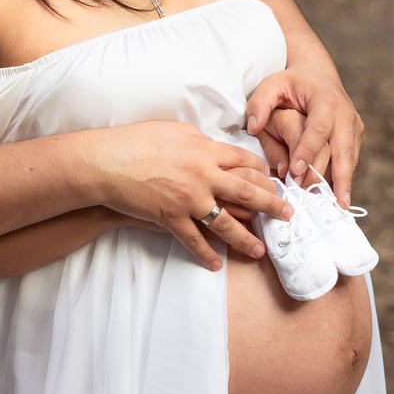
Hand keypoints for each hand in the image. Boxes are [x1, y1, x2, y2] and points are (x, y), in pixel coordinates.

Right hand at [91, 121, 294, 270]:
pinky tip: (216, 263)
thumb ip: (198, 140)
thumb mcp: (173, 130)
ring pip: (226, 223)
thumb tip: (211, 147)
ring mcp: (188, 199)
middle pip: (246, 191)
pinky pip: (194, 240)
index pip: (244, 159)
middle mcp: (203, 175)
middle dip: (271, 204)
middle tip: (288, 215)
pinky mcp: (170, 218)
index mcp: (204, 150)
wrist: (106, 161)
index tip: (271, 178)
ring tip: (259, 249)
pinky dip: (205, 253)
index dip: (261, 169)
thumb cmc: (136, 141)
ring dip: (245, 238)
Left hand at [245, 67, 363, 207]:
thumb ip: (259, 103)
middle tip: (321, 201)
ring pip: (349, 159)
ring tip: (338, 208)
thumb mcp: (271, 84)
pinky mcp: (355, 138)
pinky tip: (339, 200)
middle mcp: (345, 115)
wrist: (317, 74)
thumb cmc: (290, 82)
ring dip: (343, 184)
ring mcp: (354, 127)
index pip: (318, 130)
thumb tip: (253, 128)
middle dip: (333, 176)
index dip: (308, 151)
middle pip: (342, 149)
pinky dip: (345, 180)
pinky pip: (350, 162)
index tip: (296, 172)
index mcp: (326, 101)